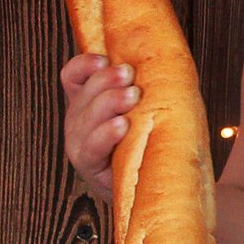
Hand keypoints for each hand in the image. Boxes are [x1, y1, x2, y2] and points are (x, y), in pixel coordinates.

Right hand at [60, 50, 138, 200]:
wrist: (147, 186)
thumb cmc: (149, 139)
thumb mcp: (144, 107)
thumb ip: (146, 85)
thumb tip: (170, 57)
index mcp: (88, 100)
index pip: (73, 75)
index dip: (85, 64)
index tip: (105, 58)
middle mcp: (78, 118)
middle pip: (84, 92)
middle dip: (106, 79)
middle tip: (129, 74)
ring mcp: (80, 143)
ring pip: (85, 116)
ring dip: (109, 102)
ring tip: (132, 95)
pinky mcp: (89, 166)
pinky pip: (92, 147)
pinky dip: (107, 134)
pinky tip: (122, 125)